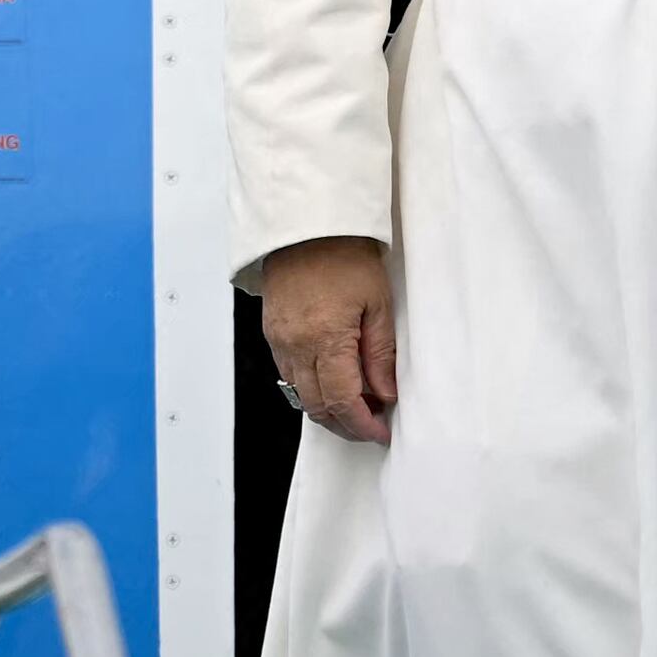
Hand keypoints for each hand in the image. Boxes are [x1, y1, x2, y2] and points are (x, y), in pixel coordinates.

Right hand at [261, 236, 398, 443]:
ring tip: (356, 404)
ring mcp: (279, 341)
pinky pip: (288, 374)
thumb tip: (385, 393)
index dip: (363, 425)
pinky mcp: (271, 333)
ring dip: (327, 408)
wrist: (307, 224)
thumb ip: (381, 354)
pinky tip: (332, 380)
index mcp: (326, 339)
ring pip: (300, 395)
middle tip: (371, 424)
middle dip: (345, 424)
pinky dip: (310, 387)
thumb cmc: (344, 254)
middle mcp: (296, 345)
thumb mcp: (378, 303)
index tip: (380, 432)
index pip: (343, 401)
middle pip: (317, 406)